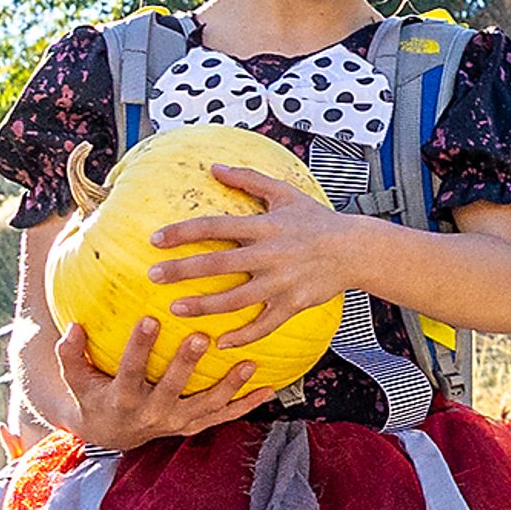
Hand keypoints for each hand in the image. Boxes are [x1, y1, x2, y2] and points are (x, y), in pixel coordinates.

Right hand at [47, 315, 262, 449]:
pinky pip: (225, 416)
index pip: (130, 369)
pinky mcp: (194, 427)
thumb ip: (71, 353)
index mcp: (123, 398)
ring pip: (207, 405)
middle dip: (187, 364)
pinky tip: (270, 388)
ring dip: (230, 386)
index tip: (148, 319)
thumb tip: (73, 324)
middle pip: (173, 388)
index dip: (138, 346)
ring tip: (249, 363)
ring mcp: (177, 423)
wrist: (112, 433)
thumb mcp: (77, 377)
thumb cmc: (95, 394)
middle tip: (203, 336)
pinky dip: (248, 405)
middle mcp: (152, 413)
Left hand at [153, 163, 366, 335]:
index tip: (155, 240)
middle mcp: (271, 255)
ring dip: (203, 305)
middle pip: (218, 264)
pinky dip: (243, 336)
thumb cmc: (319, 221)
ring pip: (236, 299)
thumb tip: (215, 168)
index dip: (183, 232)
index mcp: (265, 227)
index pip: (215, 226)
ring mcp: (282, 282)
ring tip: (177, 308)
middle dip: (182, 271)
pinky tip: (220, 342)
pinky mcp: (293, 304)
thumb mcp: (286, 193)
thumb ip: (249, 179)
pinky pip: (264, 325)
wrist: (357, 250)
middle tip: (153, 276)